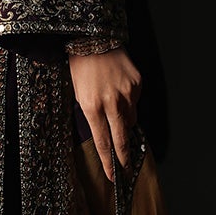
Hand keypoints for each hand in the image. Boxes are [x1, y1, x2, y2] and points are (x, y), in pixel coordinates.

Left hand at [69, 47, 141, 180]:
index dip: (109, 161)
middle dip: (124, 156)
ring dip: (125, 122)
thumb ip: (91, 115)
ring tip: (115, 110)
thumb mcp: (77, 94)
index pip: (103, 142)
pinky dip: (129, 102)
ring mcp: (127, 93)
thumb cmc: (81, 66)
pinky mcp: (138, 84)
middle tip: (126, 168)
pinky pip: (136, 102)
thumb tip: (106, 133)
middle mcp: (112, 102)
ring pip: (131, 119)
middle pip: (122, 138)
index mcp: (92, 106)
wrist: (94, 38)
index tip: (114, 176)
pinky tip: (119, 90)